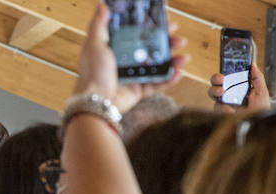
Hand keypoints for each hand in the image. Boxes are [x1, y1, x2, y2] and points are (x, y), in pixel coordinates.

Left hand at [74, 4, 189, 112]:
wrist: (95, 102)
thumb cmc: (92, 74)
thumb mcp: (94, 45)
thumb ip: (99, 25)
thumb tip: (102, 5)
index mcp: (116, 49)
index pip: (137, 35)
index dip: (151, 28)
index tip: (163, 21)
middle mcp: (126, 62)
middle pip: (151, 49)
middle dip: (167, 43)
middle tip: (179, 38)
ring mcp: (133, 77)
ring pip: (157, 67)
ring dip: (173, 61)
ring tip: (183, 57)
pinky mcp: (137, 91)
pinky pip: (157, 85)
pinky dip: (169, 80)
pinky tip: (179, 72)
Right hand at [209, 62, 269, 114]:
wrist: (259, 123)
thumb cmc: (260, 109)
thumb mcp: (261, 91)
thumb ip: (257, 77)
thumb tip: (252, 64)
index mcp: (238, 86)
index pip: (228, 76)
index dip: (225, 71)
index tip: (227, 70)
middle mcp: (229, 94)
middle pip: (216, 83)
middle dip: (215, 79)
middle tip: (221, 79)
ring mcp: (224, 103)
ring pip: (213, 94)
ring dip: (215, 91)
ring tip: (221, 92)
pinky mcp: (221, 113)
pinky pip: (217, 107)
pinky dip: (222, 108)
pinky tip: (230, 109)